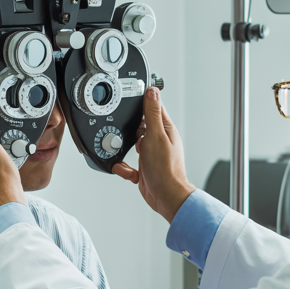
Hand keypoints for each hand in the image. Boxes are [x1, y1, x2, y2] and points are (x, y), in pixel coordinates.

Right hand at [112, 87, 194, 222]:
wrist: (166, 197)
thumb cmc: (165, 170)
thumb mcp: (156, 136)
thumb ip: (152, 114)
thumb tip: (152, 91)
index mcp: (165, 129)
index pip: (153, 108)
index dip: (143, 103)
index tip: (133, 100)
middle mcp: (159, 140)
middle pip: (139, 126)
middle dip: (131, 131)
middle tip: (134, 138)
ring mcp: (151, 154)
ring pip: (132, 144)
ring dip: (126, 149)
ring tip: (134, 155)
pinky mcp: (144, 167)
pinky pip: (128, 163)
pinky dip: (124, 167)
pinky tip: (130, 171)